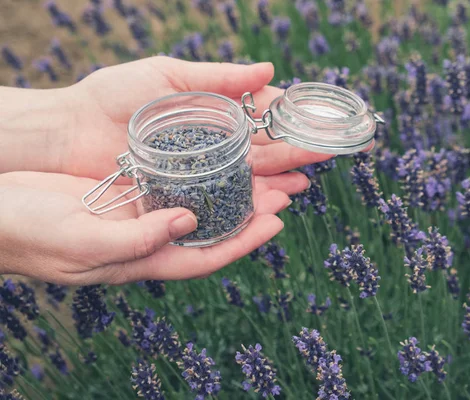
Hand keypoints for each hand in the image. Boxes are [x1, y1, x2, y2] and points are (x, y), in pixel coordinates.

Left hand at [0, 56, 330, 179]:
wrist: (69, 132)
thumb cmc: (112, 96)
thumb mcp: (168, 75)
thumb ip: (219, 77)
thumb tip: (269, 70)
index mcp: (211, 112)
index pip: (260, 118)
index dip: (290, 122)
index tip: (317, 126)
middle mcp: (210, 145)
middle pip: (260, 152)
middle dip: (293, 155)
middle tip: (323, 158)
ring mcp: (198, 172)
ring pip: (247, 179)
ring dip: (276, 182)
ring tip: (302, 186)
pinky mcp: (184, 196)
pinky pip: (222, 200)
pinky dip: (247, 203)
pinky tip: (269, 204)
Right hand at [0, 169, 308, 285]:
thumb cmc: (30, 233)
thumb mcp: (85, 242)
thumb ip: (139, 240)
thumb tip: (190, 223)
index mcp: (142, 259)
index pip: (206, 256)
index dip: (244, 242)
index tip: (277, 222)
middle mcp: (148, 237)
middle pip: (210, 228)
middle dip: (248, 213)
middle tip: (284, 190)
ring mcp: (137, 213)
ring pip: (196, 203)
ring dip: (228, 189)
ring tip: (259, 170)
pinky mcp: (123, 190)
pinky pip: (170, 183)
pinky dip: (195, 172)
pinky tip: (212, 157)